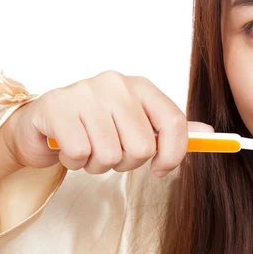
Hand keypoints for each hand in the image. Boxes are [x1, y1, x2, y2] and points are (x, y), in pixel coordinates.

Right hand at [3, 70, 211, 176]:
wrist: (43, 123)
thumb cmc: (95, 125)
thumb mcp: (136, 124)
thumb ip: (170, 130)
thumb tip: (209, 135)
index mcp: (140, 86)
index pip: (174, 122)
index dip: (173, 154)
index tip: (160, 170)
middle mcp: (115, 84)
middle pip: (142, 147)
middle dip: (126, 163)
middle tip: (110, 153)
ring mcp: (85, 93)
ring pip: (111, 155)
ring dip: (98, 165)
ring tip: (88, 148)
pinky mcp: (57, 107)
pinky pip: (80, 155)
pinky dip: (75, 162)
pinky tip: (68, 147)